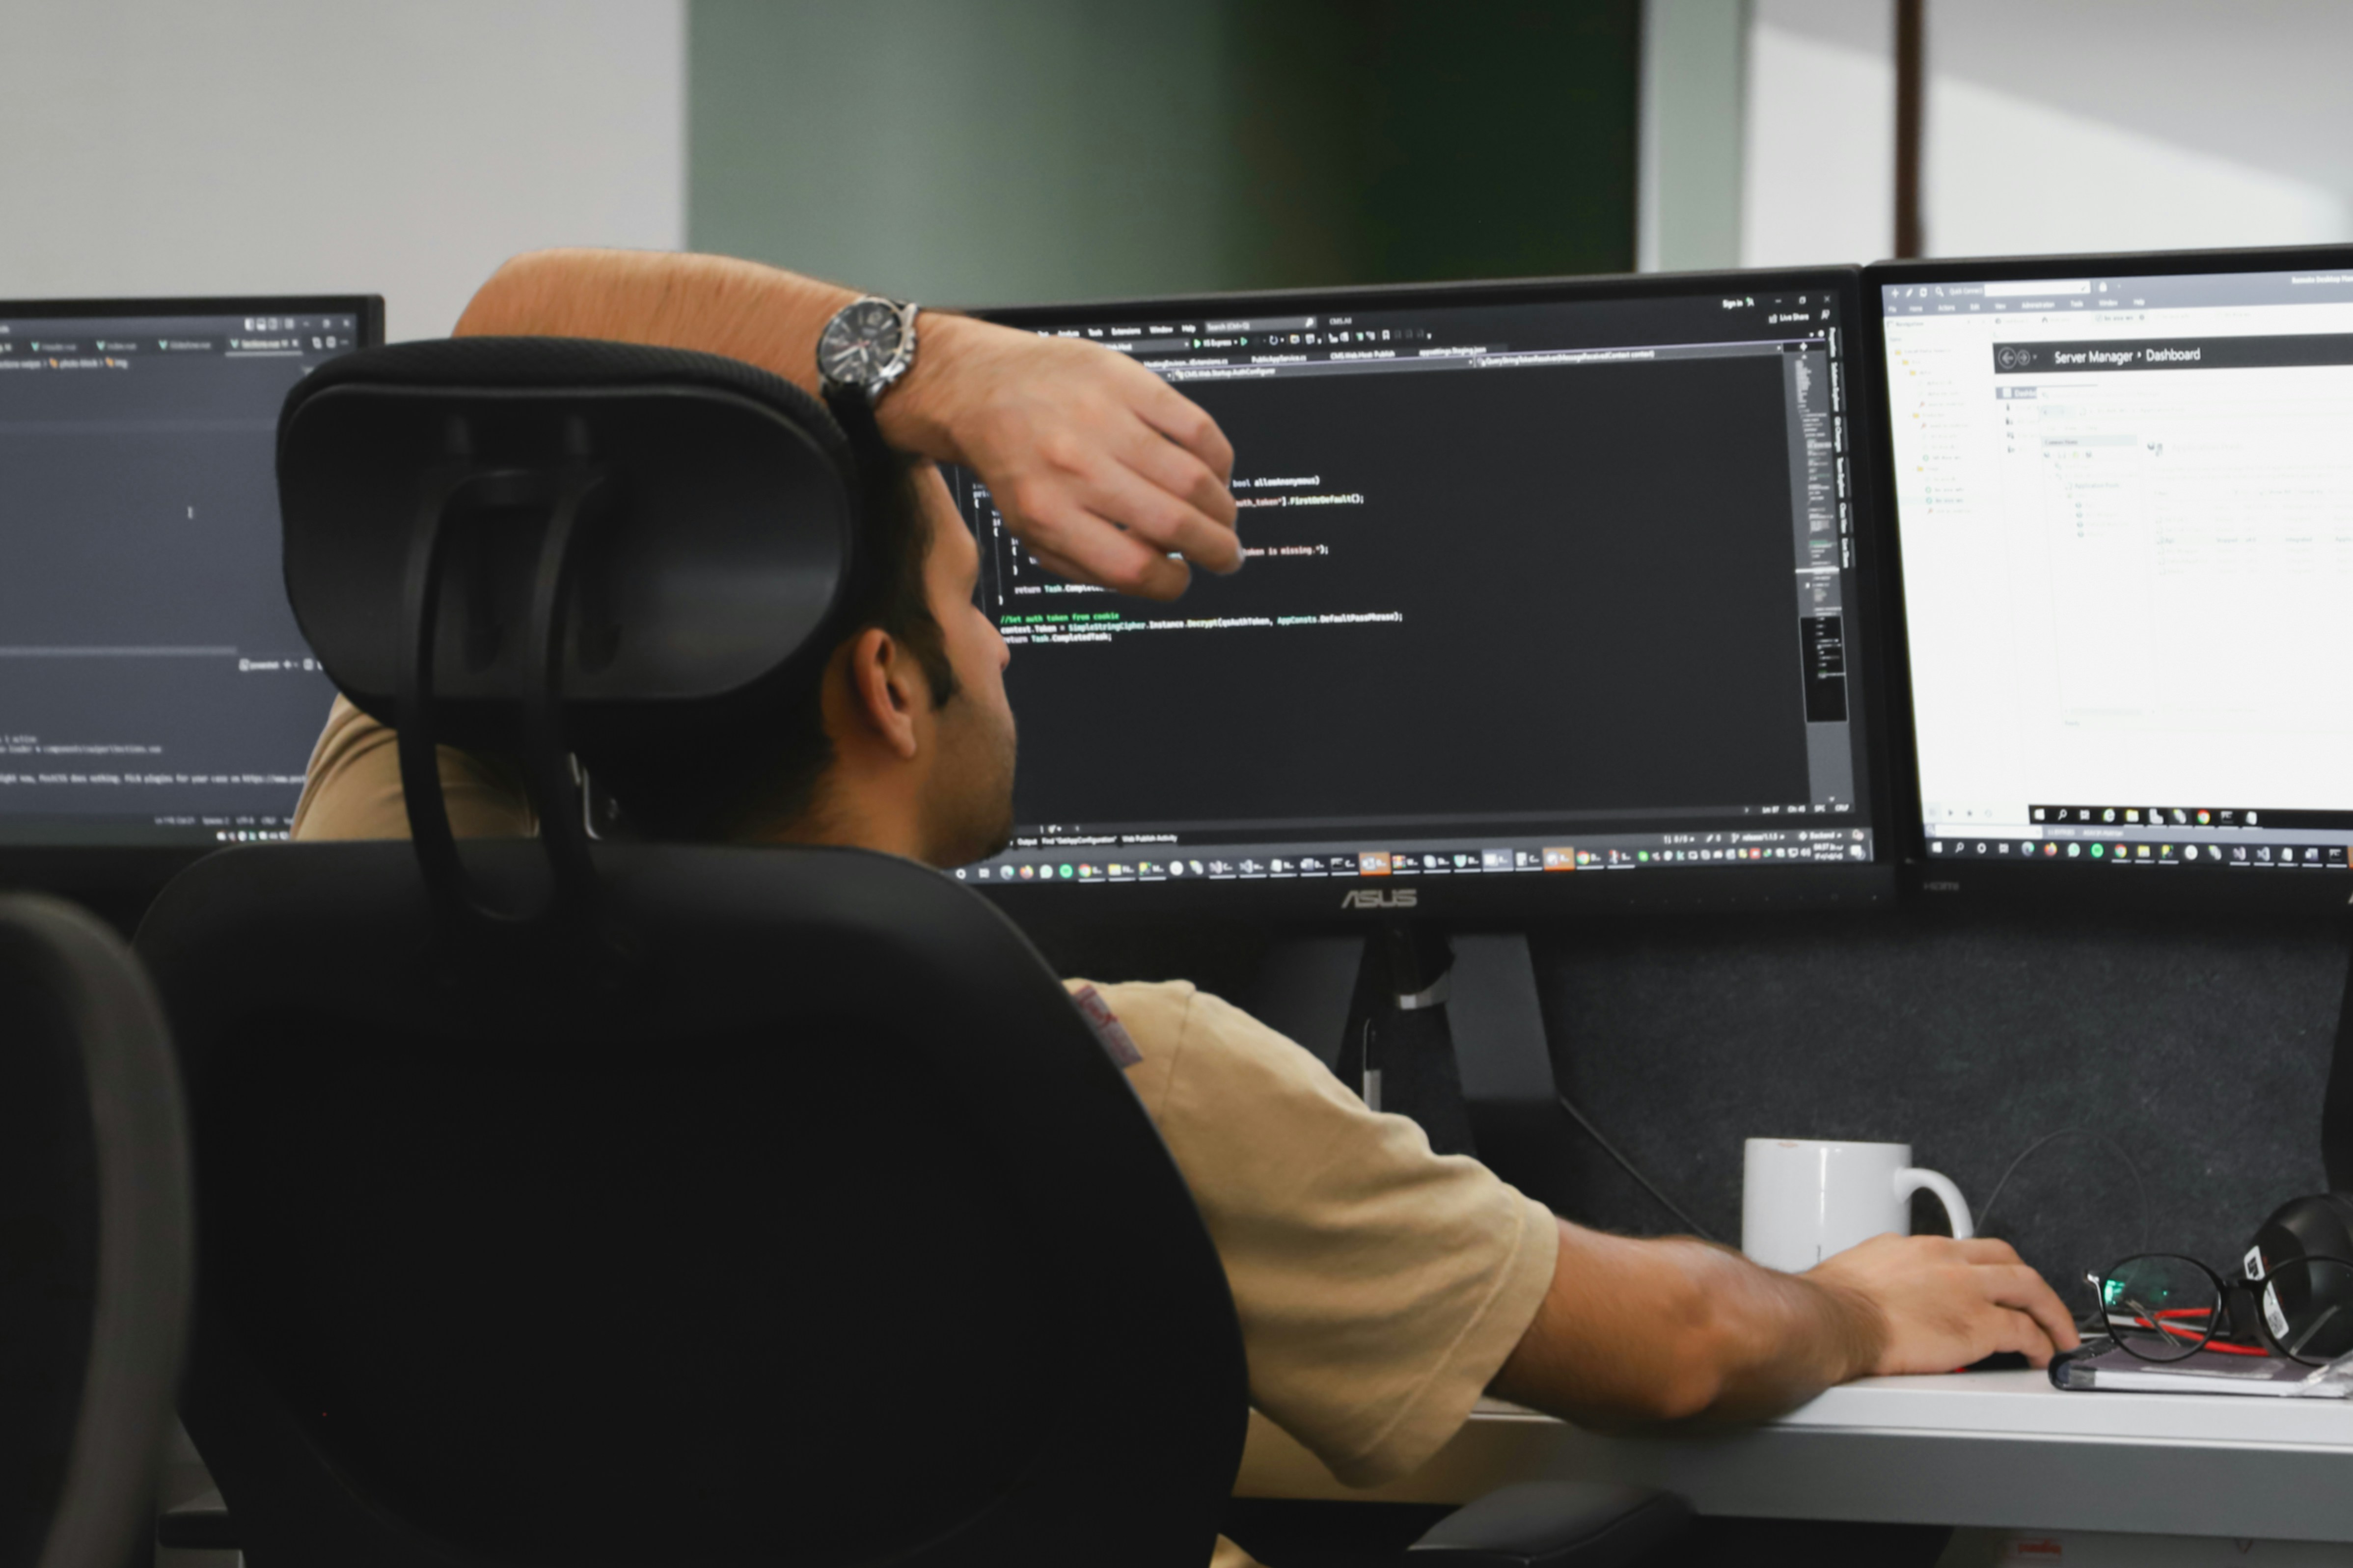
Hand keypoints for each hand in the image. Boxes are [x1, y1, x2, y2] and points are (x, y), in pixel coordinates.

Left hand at [881, 313, 1239, 599]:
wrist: (982, 388)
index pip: (1134, 568)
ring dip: (1222, 507)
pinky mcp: (1125, 381)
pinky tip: (1215, 470)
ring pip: (1193, 477)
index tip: (1182, 579)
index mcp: (1048, 514)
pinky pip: (1195, 425)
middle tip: (1226, 554)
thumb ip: (1086, 563)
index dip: (1172, 584)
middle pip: (1173, 524)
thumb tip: (1155, 578)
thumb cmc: (1012, 463)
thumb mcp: (1029, 530)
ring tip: (1223, 515)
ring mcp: (1103, 420)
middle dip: (1215, 550)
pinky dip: (1218, 456)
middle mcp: (1076, 468)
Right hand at [1808, 1233, 2081, 1372]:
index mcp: (1921, 1247)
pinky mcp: (1979, 1325)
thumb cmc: (1835, 1301)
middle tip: (2043, 1306)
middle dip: (2033, 1285)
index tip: (1999, 1284)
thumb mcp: (1863, 1268)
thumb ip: (1888, 1272)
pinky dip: (2042, 1344)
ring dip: (2051, 1313)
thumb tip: (1886, 1284)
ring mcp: (1968, 1290)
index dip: (1993, 1268)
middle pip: (2010, 1261)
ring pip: (2030, 1289)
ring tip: (2060, 1335)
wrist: (1833, 1319)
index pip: (1971, 1250)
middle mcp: (1950, 1260)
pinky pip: (2025, 1332)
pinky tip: (2043, 1356)